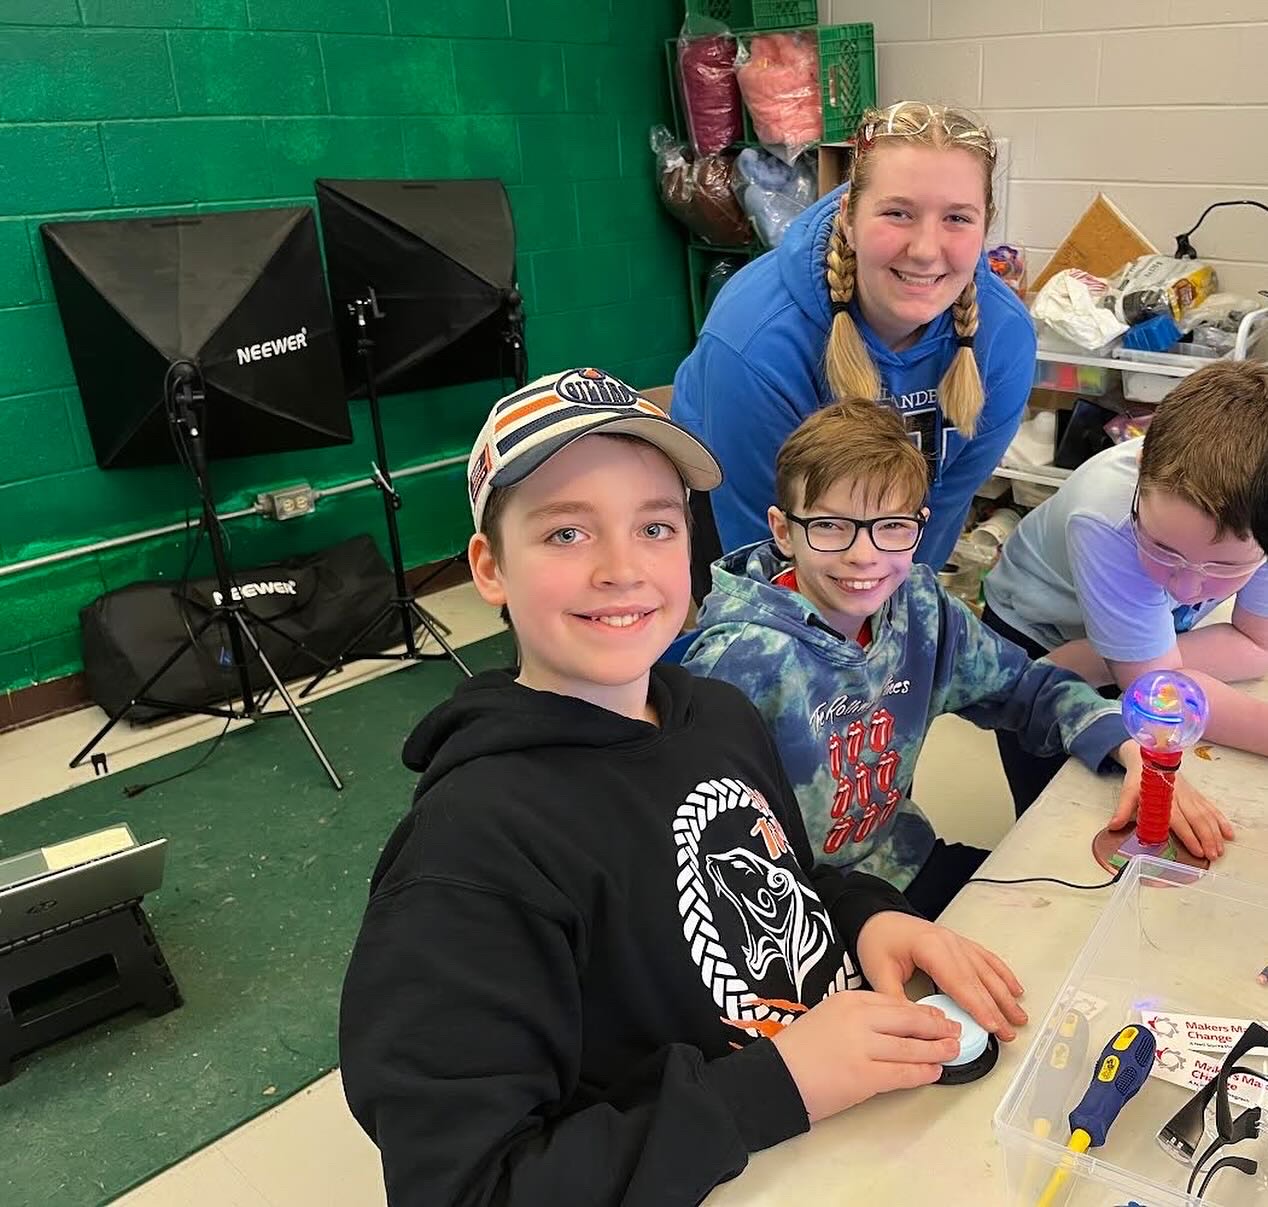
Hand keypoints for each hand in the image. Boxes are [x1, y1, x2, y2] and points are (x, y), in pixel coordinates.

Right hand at [770, 990, 960, 1123]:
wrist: (776, 1075)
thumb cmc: (800, 1049)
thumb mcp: (829, 1017)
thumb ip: (861, 1017)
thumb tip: (898, 1027)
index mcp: (849, 1000)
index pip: (896, 1003)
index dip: (923, 1012)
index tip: (938, 1018)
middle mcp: (858, 1018)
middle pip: (909, 1021)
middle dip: (937, 1028)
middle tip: (954, 1032)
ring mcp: (863, 1047)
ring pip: (912, 1048)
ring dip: (937, 1050)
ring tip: (952, 1051)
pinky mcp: (865, 1076)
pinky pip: (903, 1073)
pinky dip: (923, 1072)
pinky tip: (934, 1071)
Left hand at [855, 911, 1026, 1041]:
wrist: (877, 919)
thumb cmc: (877, 942)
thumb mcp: (879, 973)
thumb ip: (898, 1002)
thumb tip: (919, 1027)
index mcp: (929, 947)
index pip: (959, 982)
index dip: (977, 1006)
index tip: (992, 1026)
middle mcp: (948, 942)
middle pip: (978, 979)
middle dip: (996, 1008)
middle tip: (1009, 1033)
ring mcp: (957, 941)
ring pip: (987, 970)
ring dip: (1005, 995)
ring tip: (1019, 1017)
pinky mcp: (959, 943)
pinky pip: (986, 959)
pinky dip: (1003, 974)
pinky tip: (1014, 988)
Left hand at [1111, 742, 1232, 860]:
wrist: (1150, 757)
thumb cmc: (1139, 779)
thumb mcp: (1128, 793)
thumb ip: (1122, 810)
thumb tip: (1113, 826)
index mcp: (1164, 798)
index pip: (1178, 820)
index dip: (1189, 836)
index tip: (1198, 851)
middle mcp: (1181, 797)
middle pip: (1197, 819)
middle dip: (1207, 838)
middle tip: (1213, 856)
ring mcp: (1191, 795)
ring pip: (1206, 815)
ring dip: (1215, 833)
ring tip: (1221, 850)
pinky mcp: (1197, 794)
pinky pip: (1211, 808)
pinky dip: (1221, 820)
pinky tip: (1229, 834)